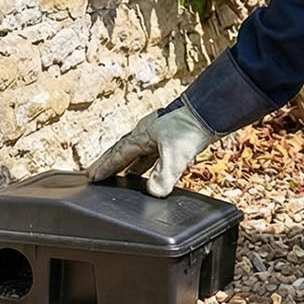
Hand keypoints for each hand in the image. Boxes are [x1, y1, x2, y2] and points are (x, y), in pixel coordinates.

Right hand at [85, 100, 219, 196]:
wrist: (211, 110)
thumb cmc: (190, 126)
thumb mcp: (175, 155)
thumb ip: (164, 175)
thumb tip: (154, 193)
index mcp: (142, 135)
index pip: (118, 154)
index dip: (105, 166)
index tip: (92, 176)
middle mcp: (147, 133)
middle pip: (123, 151)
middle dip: (110, 164)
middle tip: (96, 174)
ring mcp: (159, 134)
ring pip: (139, 153)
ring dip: (129, 165)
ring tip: (121, 177)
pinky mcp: (173, 137)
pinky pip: (153, 154)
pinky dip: (147, 164)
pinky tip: (152, 172)